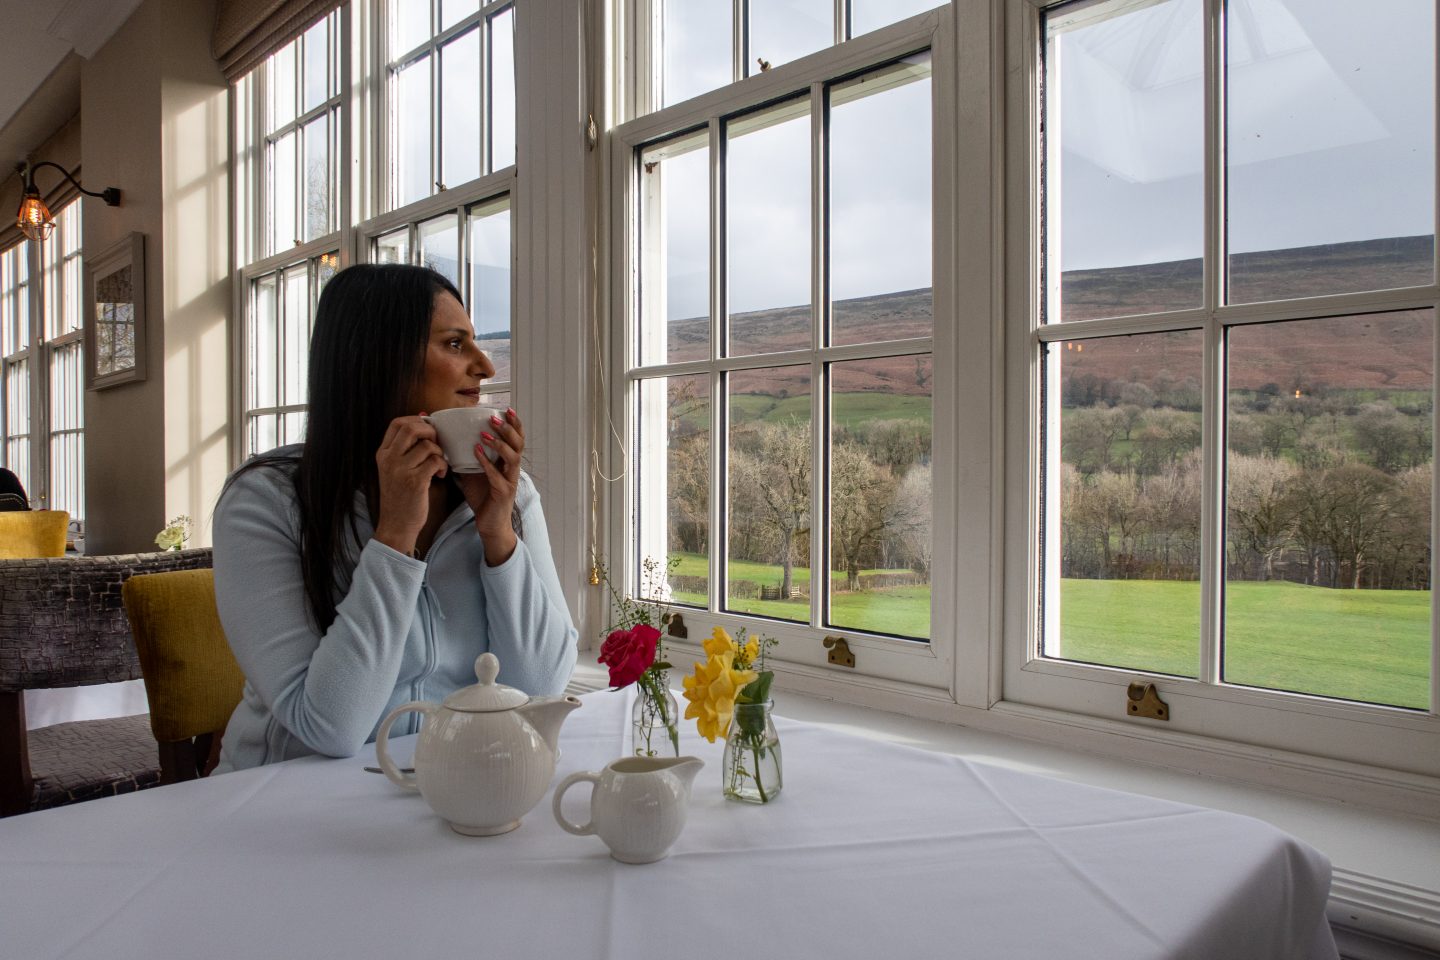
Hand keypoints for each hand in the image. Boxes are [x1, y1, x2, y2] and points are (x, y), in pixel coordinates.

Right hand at [372, 415, 446, 554]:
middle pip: (412, 428)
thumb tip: (422, 416)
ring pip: (428, 445)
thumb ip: (405, 447)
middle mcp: (389, 459)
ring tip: (438, 465)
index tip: (427, 431)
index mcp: (383, 454)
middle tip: (437, 444)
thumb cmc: (400, 496)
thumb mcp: (394, 469)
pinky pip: (435, 461)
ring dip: (439, 453)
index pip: (397, 423)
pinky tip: (439, 476)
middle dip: (430, 431)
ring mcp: (400, 470)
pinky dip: (442, 466)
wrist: (396, 525)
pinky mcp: (415, 482)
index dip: (416, 420)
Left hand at [454, 408, 524, 564]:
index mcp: (507, 463)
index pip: (516, 439)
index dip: (514, 423)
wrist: (489, 526)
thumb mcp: (473, 475)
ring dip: (499, 444)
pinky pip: (497, 476)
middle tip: (494, 417)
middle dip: (508, 429)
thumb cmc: (484, 499)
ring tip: (485, 434)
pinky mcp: (503, 493)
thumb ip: (466, 460)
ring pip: (513, 458)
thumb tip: (448, 443)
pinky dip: (486, 463)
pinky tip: (476, 453)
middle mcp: (512, 470)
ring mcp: (510, 481)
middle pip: (519, 444)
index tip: (506, 408)